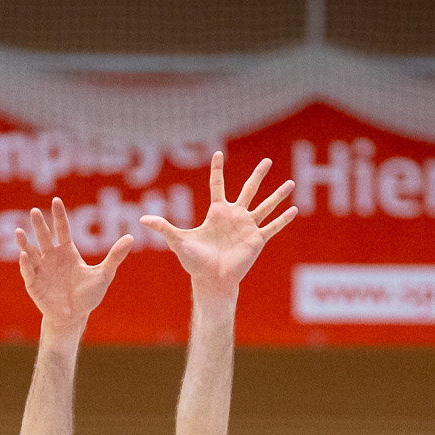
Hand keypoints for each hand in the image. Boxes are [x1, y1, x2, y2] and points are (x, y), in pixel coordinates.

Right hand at [18, 198, 132, 332]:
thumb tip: (131, 237)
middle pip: (45, 237)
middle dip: (40, 225)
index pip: (62, 229)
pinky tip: (24, 256)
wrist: (75, 317)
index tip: (56, 200)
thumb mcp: (103, 274)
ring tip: (19, 232)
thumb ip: (115, 256)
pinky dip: (26, 264)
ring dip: (25, 243)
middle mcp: (52, 257)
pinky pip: (29, 272)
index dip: (59, 215)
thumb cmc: (88, 296)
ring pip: (31, 252)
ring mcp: (41, 270)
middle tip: (35, 211)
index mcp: (67, 251)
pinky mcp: (34, 284)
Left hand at [142, 152, 297, 299]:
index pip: (217, 185)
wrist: (211, 280)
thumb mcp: (178, 241)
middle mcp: (235, 217)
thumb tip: (140, 220)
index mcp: (217, 213)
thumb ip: (163, 227)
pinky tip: (294, 210)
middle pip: (248, 190)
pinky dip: (283, 219)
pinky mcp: (257, 240)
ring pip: (266, 206)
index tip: (218, 153)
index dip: (217, 170)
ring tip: (291, 183)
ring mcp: (247, 227)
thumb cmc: (195, 262)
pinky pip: (273, 227)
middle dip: (258, 175)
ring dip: (278, 195)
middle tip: (267, 160)